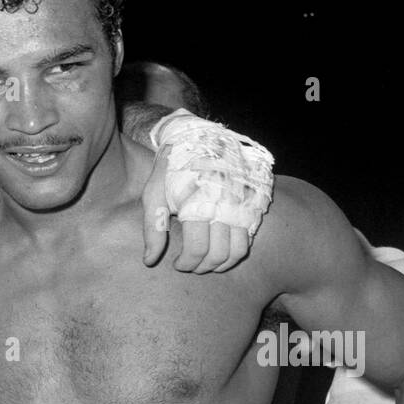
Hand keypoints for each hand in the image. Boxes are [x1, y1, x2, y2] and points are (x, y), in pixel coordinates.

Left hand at [142, 146, 251, 273]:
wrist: (199, 136)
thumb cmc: (171, 169)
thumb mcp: (154, 194)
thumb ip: (152, 229)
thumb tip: (150, 261)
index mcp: (198, 202)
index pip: (197, 249)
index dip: (186, 264)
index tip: (177, 265)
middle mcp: (225, 203)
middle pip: (219, 254)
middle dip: (202, 267)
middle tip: (191, 266)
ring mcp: (243, 201)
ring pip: (239, 249)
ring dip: (222, 263)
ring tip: (207, 262)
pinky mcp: (254, 199)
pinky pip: (250, 235)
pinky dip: (237, 248)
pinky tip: (222, 247)